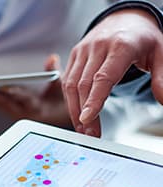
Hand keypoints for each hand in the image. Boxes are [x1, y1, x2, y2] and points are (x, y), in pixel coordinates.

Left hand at [0, 55, 71, 126]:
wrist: (61, 121)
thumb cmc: (63, 103)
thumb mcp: (63, 87)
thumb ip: (55, 72)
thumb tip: (52, 58)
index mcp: (37, 109)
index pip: (22, 99)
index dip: (12, 93)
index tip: (2, 88)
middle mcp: (23, 113)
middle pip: (2, 102)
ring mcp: (16, 114)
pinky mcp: (11, 113)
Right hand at [63, 9, 162, 136]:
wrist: (125, 18)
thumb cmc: (142, 39)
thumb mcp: (160, 54)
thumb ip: (161, 78)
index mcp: (120, 46)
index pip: (102, 78)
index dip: (93, 100)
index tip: (87, 119)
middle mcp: (97, 47)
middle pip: (83, 86)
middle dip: (84, 113)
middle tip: (90, 134)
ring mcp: (83, 51)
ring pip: (70, 85)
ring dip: (74, 110)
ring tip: (82, 128)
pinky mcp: (74, 55)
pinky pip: (66, 81)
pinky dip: (70, 100)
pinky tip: (77, 114)